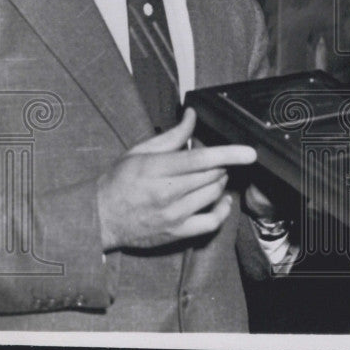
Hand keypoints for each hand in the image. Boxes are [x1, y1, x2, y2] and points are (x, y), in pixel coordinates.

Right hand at [97, 108, 256, 250]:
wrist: (99, 217)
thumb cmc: (119, 181)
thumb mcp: (140, 152)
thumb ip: (172, 136)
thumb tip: (192, 116)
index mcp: (157, 169)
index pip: (201, 159)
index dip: (229, 154)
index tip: (250, 152)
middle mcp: (167, 194)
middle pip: (212, 175)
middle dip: (221, 164)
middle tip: (214, 159)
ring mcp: (173, 215)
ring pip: (213, 194)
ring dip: (221, 181)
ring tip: (214, 174)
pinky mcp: (177, 233)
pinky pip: (211, 222)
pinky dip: (222, 210)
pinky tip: (221, 199)